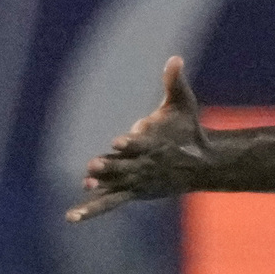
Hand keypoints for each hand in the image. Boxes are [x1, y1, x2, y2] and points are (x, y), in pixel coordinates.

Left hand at [70, 57, 209, 220]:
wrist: (202, 164)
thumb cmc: (189, 130)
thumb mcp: (184, 104)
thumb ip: (175, 83)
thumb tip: (175, 57)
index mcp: (154, 145)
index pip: (141, 144)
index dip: (130, 143)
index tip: (118, 141)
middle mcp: (144, 166)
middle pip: (124, 167)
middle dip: (109, 167)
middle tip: (92, 165)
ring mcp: (137, 182)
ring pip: (114, 188)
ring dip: (98, 191)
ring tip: (82, 191)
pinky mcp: (132, 192)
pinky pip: (109, 202)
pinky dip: (91, 209)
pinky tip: (72, 216)